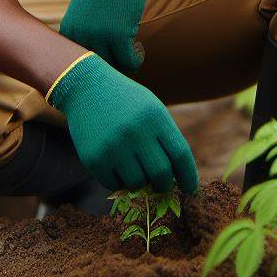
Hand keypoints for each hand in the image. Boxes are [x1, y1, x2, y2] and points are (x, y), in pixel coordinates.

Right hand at [46, 52, 198, 193]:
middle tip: (161, 184)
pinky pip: (114, 185)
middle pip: (161, 174)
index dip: (188, 176)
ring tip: (136, 169)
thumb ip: (165, 139)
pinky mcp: (95, 158)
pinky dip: (119, 181)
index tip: (190, 189)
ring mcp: (114, 146)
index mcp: (155, 117)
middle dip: (164, 184)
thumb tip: (176, 178)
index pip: (180, 155)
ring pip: (138, 183)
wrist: (86, 86)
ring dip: (140, 182)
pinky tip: (118, 167)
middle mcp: (135, 132)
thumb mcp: (151, 109)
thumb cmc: (126, 100)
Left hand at [58, 0, 155, 73]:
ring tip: (131, 52)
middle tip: (122, 58)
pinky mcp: (120, 35)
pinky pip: (129, 60)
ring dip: (125, 63)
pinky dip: (136, 58)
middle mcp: (80, 34)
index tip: (108, 57)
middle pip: (95, 65)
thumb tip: (92, 58)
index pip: (77, 60)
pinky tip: (139, 48)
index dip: (95, 61)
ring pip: (113, 65)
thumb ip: (84, 32)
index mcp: (69, 28)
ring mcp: (99, 36)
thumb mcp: (84, 8)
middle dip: (111, 64)